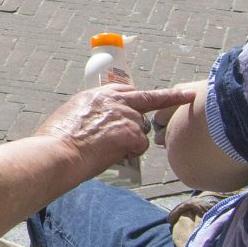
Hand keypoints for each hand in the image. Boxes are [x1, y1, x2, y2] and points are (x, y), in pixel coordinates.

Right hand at [34, 85, 195, 172]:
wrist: (58, 153)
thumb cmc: (58, 140)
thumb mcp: (74, 114)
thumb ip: (94, 112)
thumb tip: (100, 122)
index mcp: (100, 94)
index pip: (130, 90)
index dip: (147, 95)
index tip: (168, 92)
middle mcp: (115, 100)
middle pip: (148, 102)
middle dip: (170, 100)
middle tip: (189, 94)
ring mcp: (125, 116)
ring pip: (142, 130)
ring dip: (133, 141)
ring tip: (109, 150)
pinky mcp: (131, 134)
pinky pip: (140, 146)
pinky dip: (132, 153)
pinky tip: (115, 156)